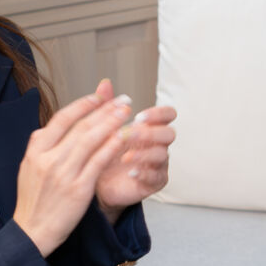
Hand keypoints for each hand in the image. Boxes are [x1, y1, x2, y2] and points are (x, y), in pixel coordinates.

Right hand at [15, 82, 132, 255]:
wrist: (32, 231)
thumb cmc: (34, 199)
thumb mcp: (28, 167)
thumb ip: (41, 145)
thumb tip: (54, 124)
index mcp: (35, 151)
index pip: (61, 119)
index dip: (83, 104)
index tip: (100, 96)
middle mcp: (48, 159)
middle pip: (80, 127)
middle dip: (104, 110)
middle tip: (122, 100)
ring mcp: (63, 174)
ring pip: (91, 140)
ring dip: (112, 122)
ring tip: (127, 112)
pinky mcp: (78, 189)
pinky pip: (99, 162)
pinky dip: (112, 146)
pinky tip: (124, 136)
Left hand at [96, 103, 175, 219]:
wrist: (95, 182)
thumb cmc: (103, 153)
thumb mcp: (103, 129)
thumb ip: (108, 107)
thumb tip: (104, 83)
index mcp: (149, 128)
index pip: (167, 114)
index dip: (159, 113)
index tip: (139, 117)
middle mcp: (157, 144)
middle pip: (169, 134)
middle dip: (151, 132)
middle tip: (130, 134)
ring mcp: (157, 163)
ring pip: (163, 155)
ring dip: (145, 153)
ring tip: (126, 156)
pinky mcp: (154, 182)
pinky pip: (156, 177)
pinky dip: (144, 173)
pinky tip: (130, 172)